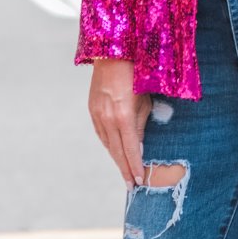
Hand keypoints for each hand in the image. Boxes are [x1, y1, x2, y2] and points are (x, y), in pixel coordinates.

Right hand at [88, 59, 151, 186]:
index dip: (135, 166)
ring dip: (116, 159)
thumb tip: (138, 144)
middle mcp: (107, 119)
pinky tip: (114, 152)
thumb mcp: (145, 100)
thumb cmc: (137, 74)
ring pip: (107, 144)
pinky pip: (101, 133)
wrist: (113, 54)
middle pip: (117, 152)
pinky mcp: (92, 109)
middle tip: (132, 185)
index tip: (140, 181)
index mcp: (123, 117)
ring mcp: (97, 114)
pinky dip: (109, 144)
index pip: (130, 150)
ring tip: (125, 173)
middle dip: (125, 169)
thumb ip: (141, 124)